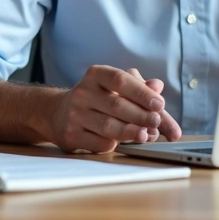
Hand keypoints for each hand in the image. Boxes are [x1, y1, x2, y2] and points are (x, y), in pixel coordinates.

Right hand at [49, 65, 182, 153]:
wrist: (58, 114)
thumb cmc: (97, 100)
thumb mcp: (115, 88)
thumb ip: (139, 89)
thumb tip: (157, 87)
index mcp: (95, 75)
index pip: (120, 80)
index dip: (142, 93)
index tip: (160, 104)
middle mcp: (82, 92)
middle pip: (117, 105)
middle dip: (141, 115)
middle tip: (156, 122)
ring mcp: (75, 115)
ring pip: (109, 126)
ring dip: (132, 132)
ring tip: (147, 135)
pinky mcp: (72, 135)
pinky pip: (100, 143)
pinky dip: (117, 144)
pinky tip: (124, 142)